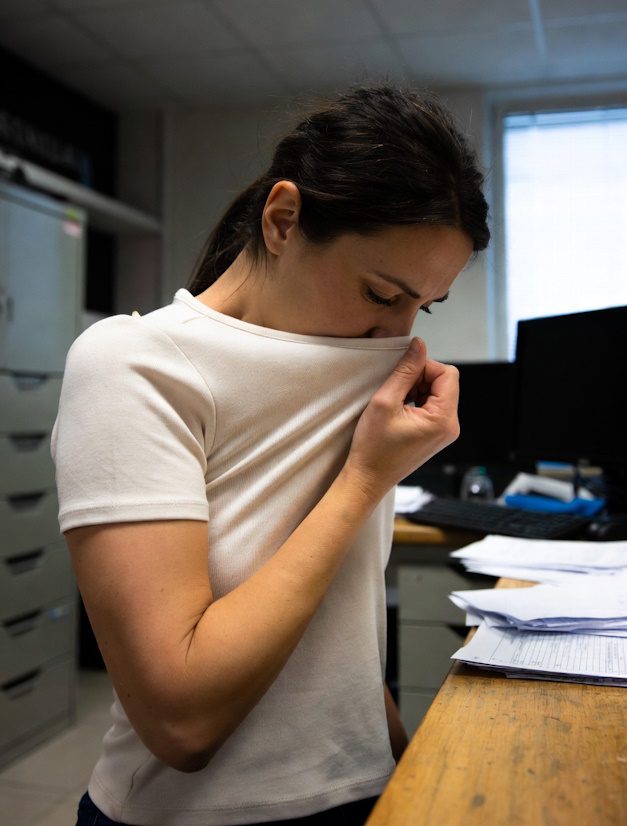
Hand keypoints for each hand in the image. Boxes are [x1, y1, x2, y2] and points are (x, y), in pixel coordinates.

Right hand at [344, 338, 459, 502]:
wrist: (368, 479)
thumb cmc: (373, 447)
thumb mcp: (385, 401)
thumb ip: (405, 370)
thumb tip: (419, 345)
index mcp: (443, 419)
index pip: (447, 374)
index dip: (424, 367)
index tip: (401, 377)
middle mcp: (450, 427)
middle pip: (445, 382)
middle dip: (421, 378)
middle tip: (395, 390)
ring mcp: (445, 432)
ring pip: (439, 393)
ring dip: (417, 389)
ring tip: (396, 402)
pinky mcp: (436, 435)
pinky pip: (433, 406)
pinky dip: (417, 401)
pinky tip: (399, 410)